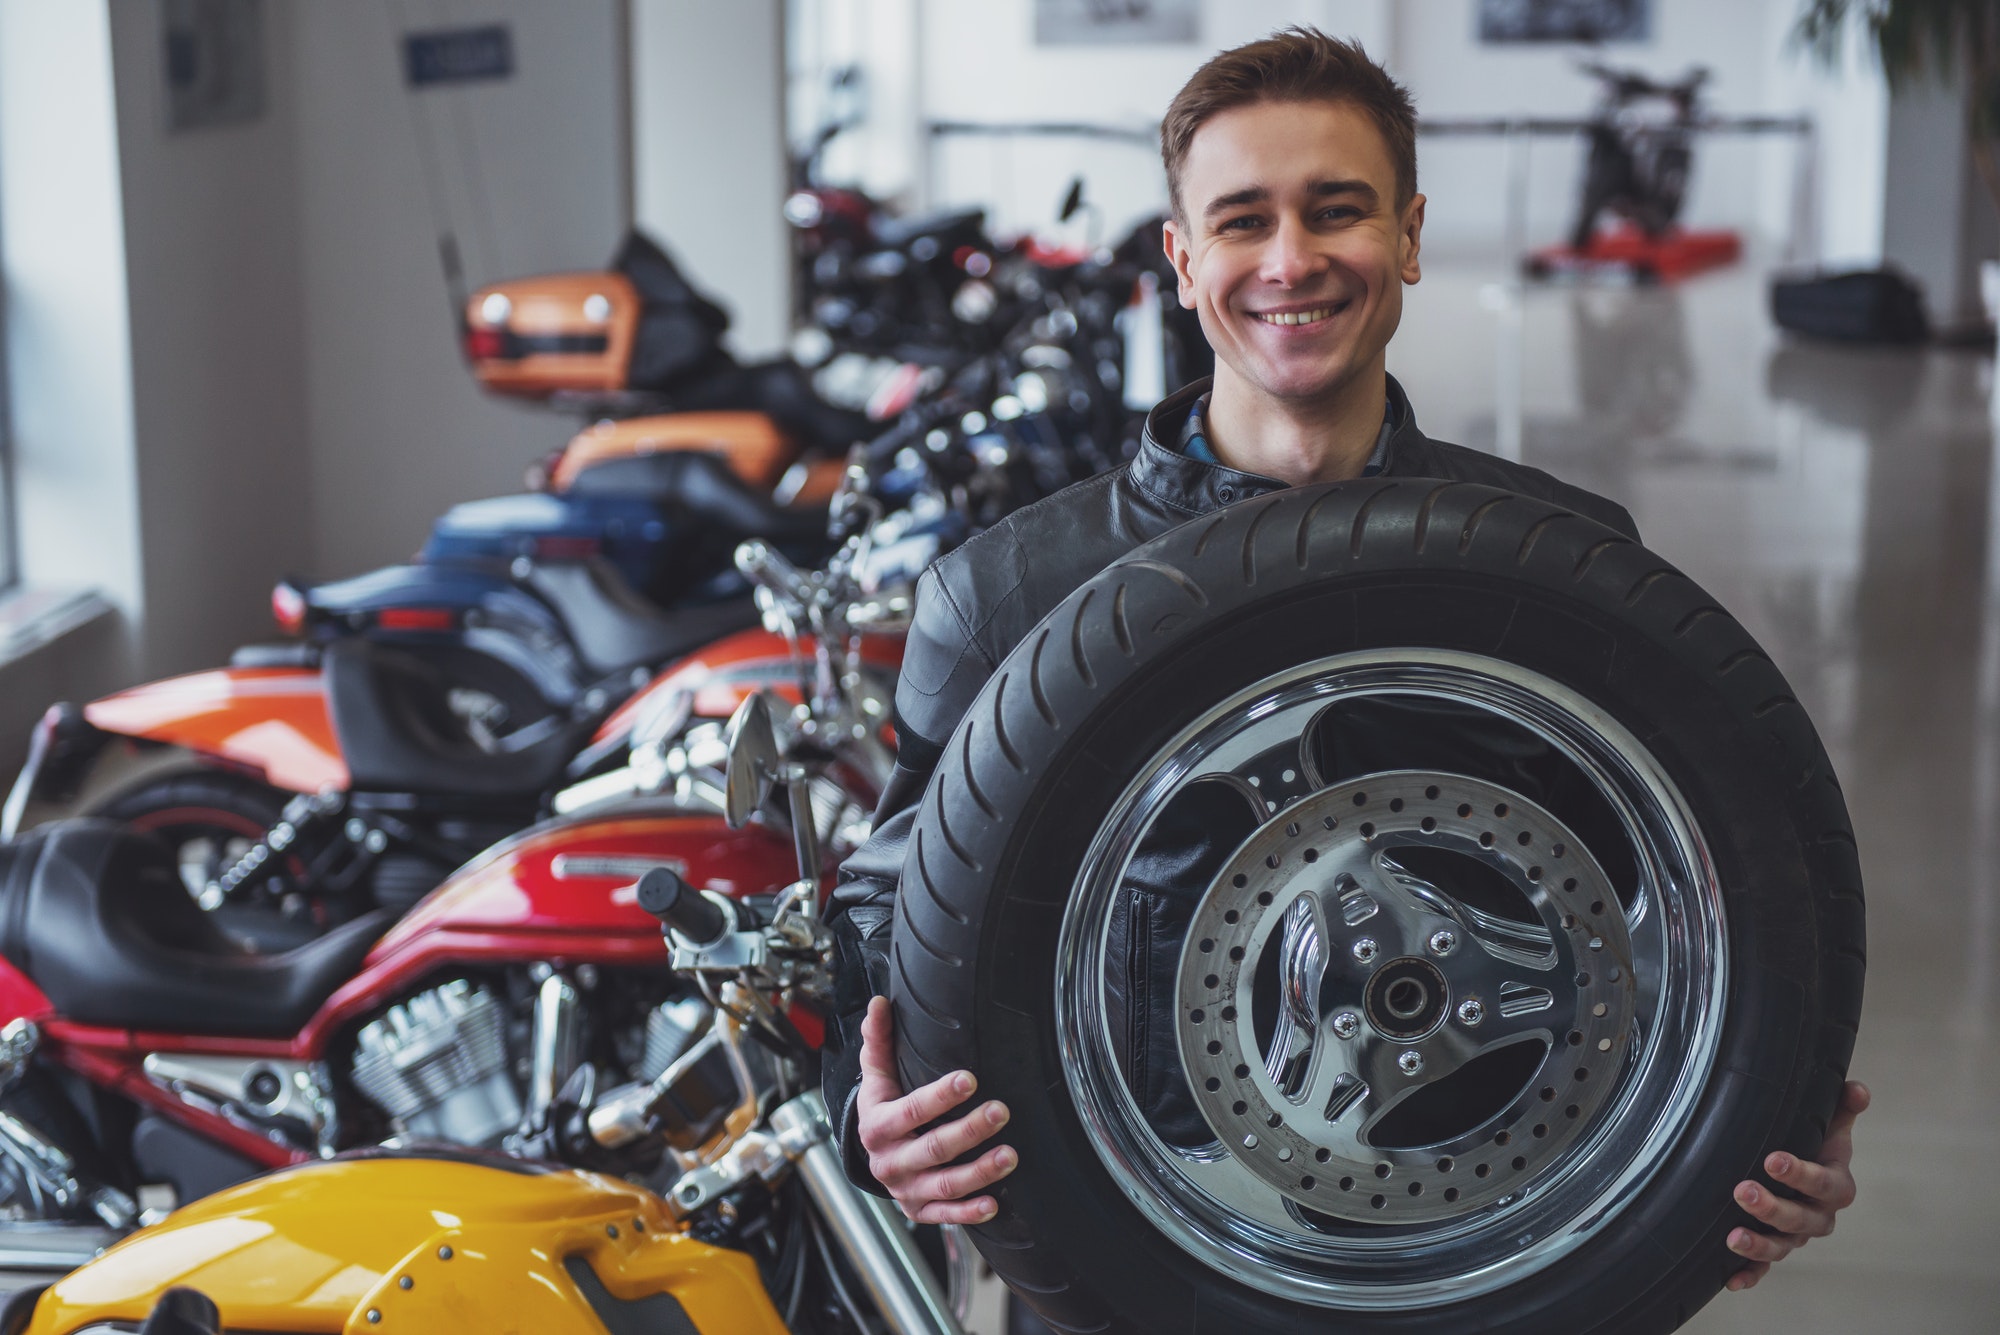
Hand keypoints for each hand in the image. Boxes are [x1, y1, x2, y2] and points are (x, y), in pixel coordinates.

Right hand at [855, 995, 1016, 1223]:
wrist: (868, 1157)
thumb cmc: (881, 1108)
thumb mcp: (875, 1076)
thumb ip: (878, 1041)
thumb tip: (881, 1003)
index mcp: (877, 1126)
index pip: (910, 1110)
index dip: (939, 1097)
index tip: (969, 1080)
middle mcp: (890, 1162)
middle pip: (933, 1148)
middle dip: (969, 1131)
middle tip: (1001, 1111)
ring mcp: (906, 1189)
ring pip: (945, 1184)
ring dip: (979, 1172)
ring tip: (1010, 1155)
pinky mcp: (920, 1210)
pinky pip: (946, 1215)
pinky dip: (969, 1212)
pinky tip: (995, 1202)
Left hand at [1725, 1080, 1868, 1290]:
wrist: (1805, 1172)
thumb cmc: (1815, 1144)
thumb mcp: (1830, 1125)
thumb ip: (1842, 1106)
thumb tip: (1856, 1089)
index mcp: (1835, 1185)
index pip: (1823, 1183)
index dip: (1801, 1174)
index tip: (1772, 1159)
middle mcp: (1819, 1216)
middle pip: (1800, 1219)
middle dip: (1772, 1207)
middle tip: (1742, 1190)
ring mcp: (1796, 1236)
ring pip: (1782, 1246)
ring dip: (1759, 1245)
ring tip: (1732, 1237)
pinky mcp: (1774, 1249)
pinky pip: (1765, 1267)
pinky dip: (1749, 1274)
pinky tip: (1730, 1280)